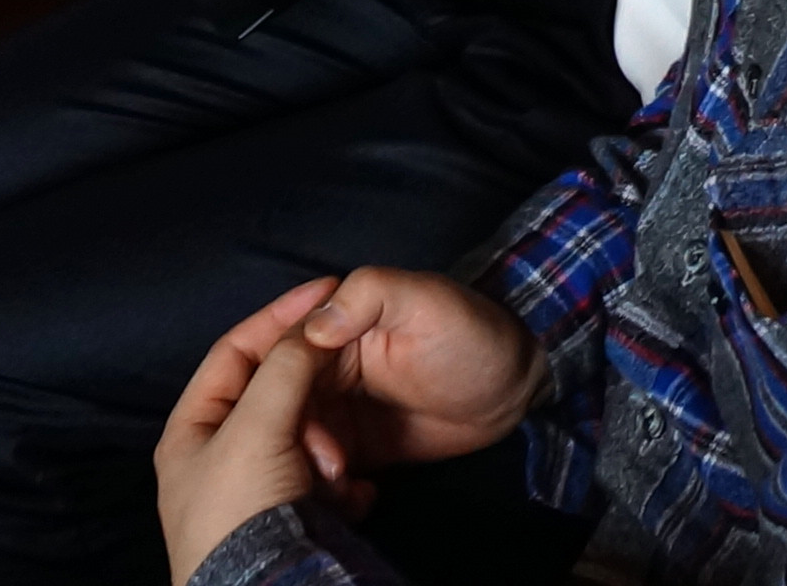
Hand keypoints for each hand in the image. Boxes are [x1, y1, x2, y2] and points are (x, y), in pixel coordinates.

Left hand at [156, 281, 333, 578]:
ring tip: (336, 475)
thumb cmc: (241, 509)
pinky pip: (327, 479)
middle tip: (338, 406)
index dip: (280, 317)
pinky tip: (355, 495)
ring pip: (307, 435)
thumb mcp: (256, 429)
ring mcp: (256, 488)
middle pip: (275, 393)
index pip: (235, 350)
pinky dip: (346, 483)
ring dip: (331, 448)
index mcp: (191, 430)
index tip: (329, 289)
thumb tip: (316, 323)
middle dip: (313, 398)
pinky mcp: (292, 516)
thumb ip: (285, 368)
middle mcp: (218, 456)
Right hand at [282, 267, 542, 474]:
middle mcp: (324, 368)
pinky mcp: (350, 446)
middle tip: (328, 456)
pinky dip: (317, 479)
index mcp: (333, 326)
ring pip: (289, 437)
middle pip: (275, 402)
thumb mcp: (426, 300)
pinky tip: (341, 491)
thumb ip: (369, 295)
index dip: (274, 383)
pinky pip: (315, 463)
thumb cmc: (472, 335)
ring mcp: (335, 409)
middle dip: (287, 433)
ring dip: (302, 460)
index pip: (277, 351)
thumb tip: (312, 326)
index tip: (294, 415)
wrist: (511, 392)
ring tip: (337, 475)